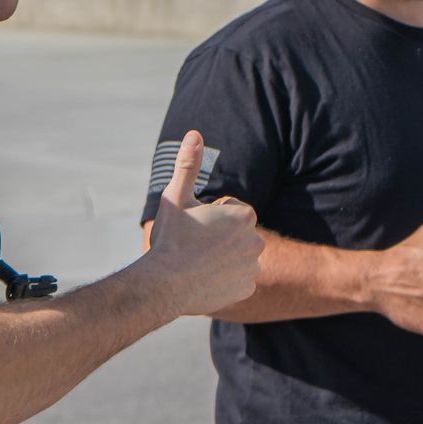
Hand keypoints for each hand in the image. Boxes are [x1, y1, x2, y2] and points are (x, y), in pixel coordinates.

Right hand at [145, 131, 263, 315]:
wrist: (165, 284)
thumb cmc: (171, 238)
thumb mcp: (176, 196)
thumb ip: (189, 164)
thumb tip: (195, 133)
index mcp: (245, 215)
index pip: (229, 211)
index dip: (208, 217)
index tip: (193, 228)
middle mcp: (257, 240)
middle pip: (235, 234)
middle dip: (218, 238)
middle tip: (193, 247)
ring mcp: (253, 267)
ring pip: (236, 257)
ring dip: (222, 259)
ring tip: (197, 265)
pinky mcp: (247, 289)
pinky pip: (237, 280)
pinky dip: (224, 280)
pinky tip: (205, 281)